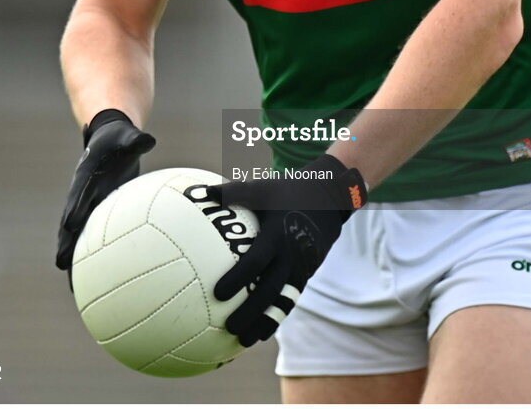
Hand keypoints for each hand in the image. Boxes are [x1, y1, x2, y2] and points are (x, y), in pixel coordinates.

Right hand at [56, 109, 155, 273]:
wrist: (109, 140)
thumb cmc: (119, 139)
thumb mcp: (127, 138)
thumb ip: (136, 140)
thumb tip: (148, 140)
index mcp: (86, 174)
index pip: (79, 192)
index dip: (74, 207)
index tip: (69, 224)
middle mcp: (82, 193)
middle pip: (70, 220)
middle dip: (66, 242)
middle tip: (61, 263)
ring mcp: (87, 205)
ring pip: (78, 235)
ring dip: (75, 257)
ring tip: (75, 287)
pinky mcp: (96, 213)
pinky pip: (92, 237)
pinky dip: (92, 257)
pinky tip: (97, 281)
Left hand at [206, 154, 365, 345]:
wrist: (329, 200)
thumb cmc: (287, 192)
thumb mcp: (263, 189)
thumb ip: (233, 192)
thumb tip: (200, 191)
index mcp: (276, 235)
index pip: (256, 261)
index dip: (238, 278)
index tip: (218, 293)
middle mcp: (289, 255)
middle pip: (269, 289)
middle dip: (249, 311)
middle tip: (229, 327)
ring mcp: (300, 268)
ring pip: (281, 301)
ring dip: (263, 322)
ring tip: (243, 342)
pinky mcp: (305, 275)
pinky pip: (289, 300)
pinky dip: (275, 317)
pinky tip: (259, 333)